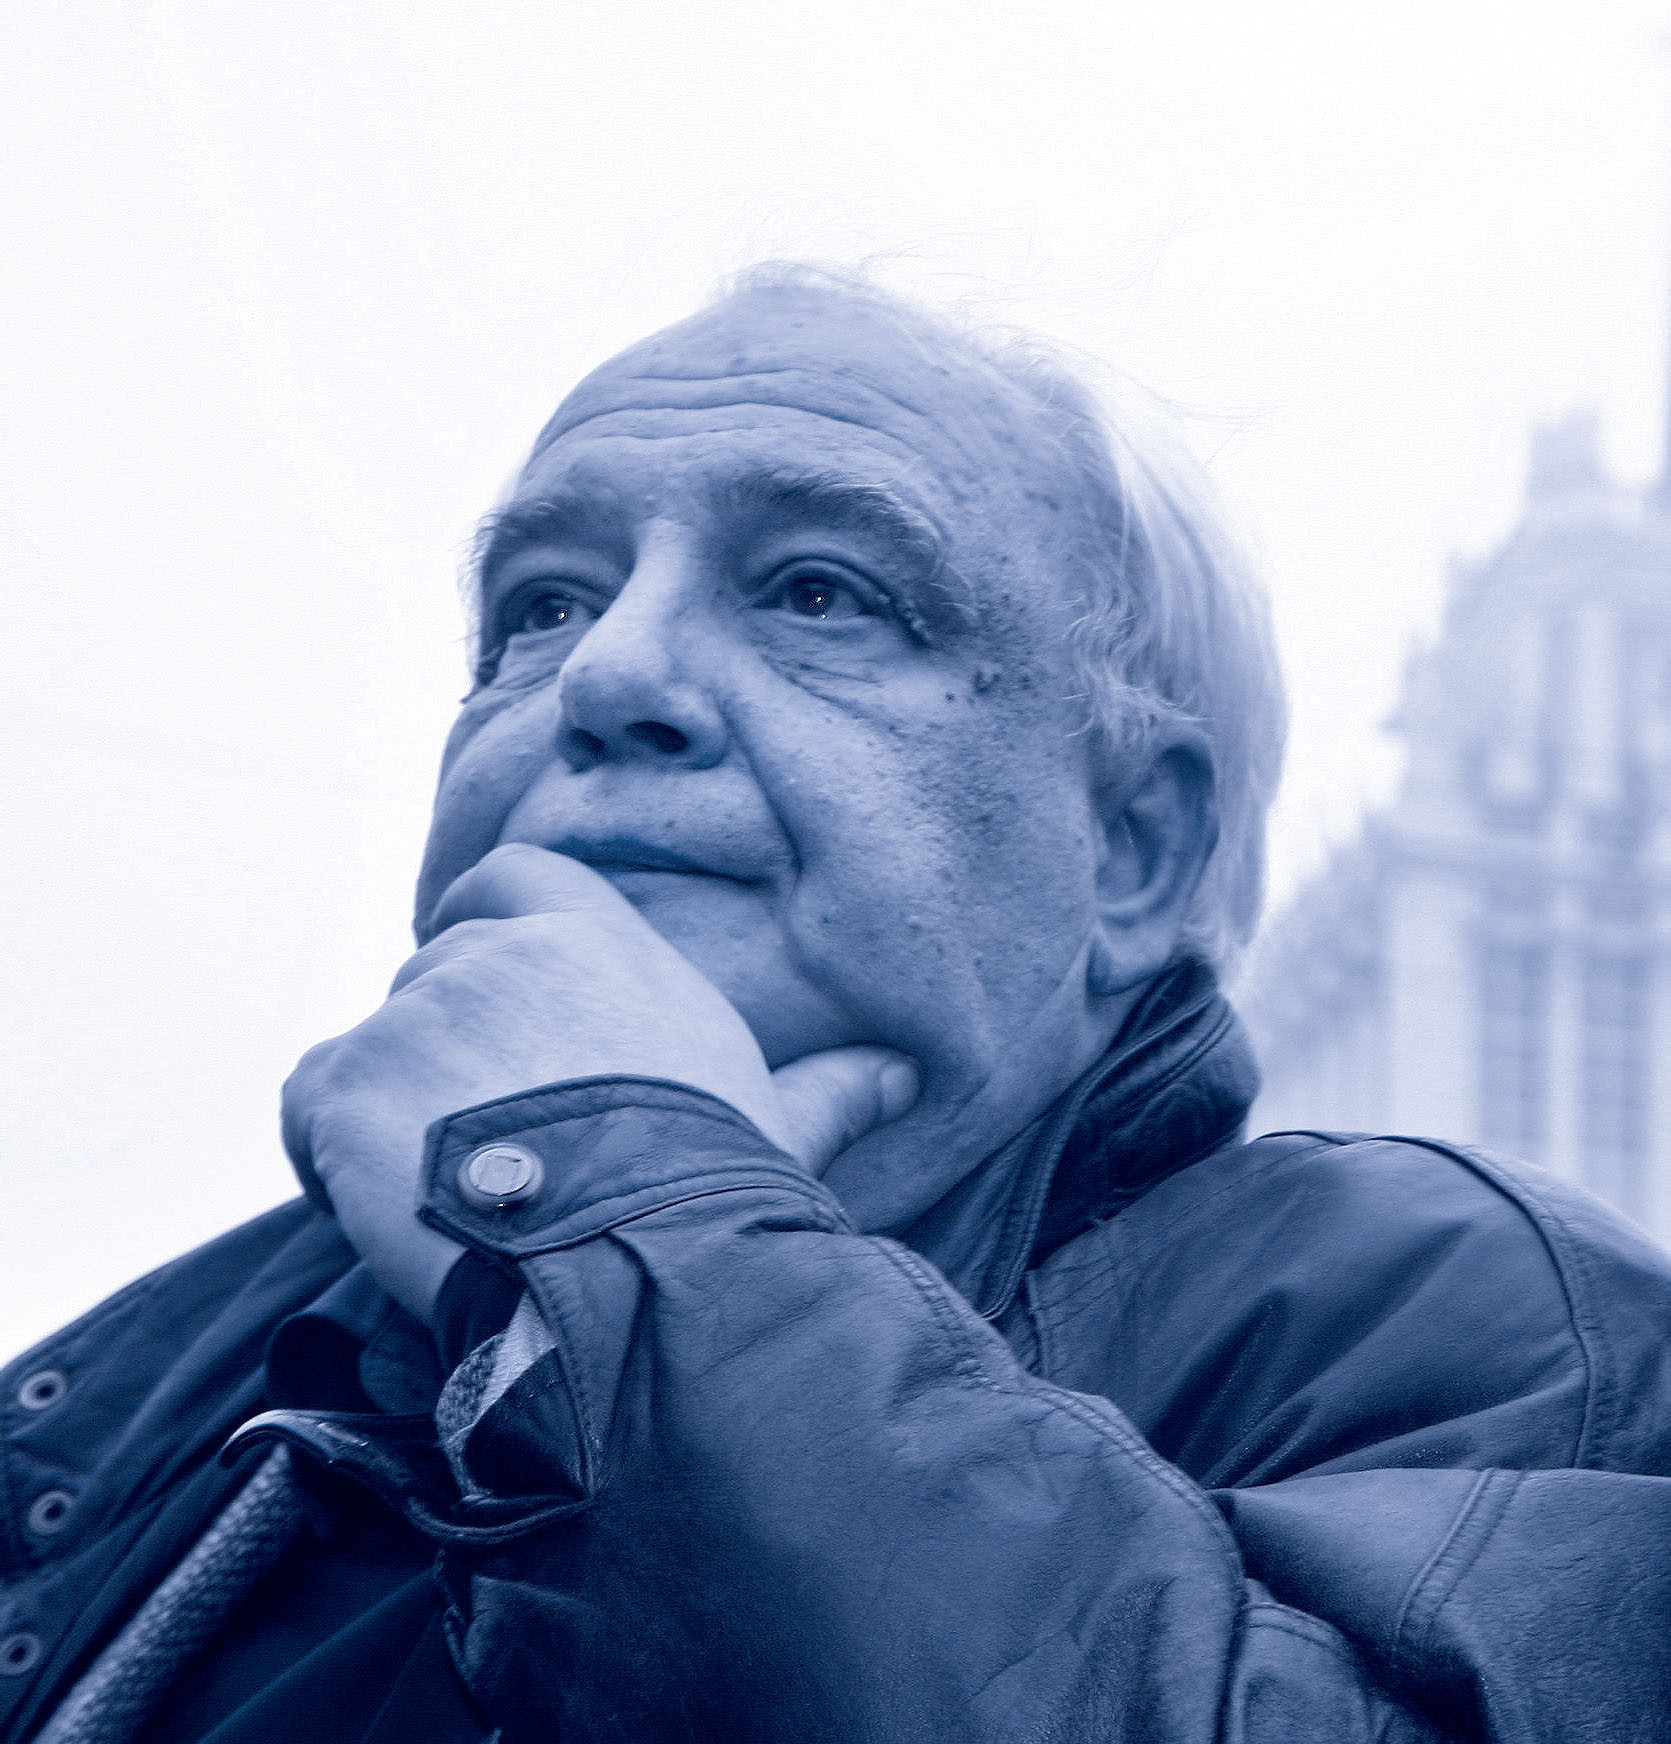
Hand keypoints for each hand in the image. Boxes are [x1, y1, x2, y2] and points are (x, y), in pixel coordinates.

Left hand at [281, 844, 917, 1319]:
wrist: (638, 1261)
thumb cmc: (715, 1186)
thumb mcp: (778, 1119)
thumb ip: (832, 1085)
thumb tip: (907, 1071)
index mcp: (595, 940)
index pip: (510, 880)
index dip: (487, 931)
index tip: (491, 1007)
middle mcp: (498, 952)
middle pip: (435, 980)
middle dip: (447, 1056)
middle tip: (488, 1149)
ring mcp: (416, 1010)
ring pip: (376, 1047)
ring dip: (394, 1113)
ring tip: (454, 1197)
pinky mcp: (349, 1080)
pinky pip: (309, 1104)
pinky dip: (328, 1155)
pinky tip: (393, 1211)